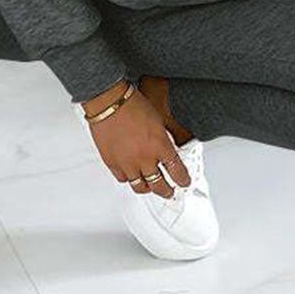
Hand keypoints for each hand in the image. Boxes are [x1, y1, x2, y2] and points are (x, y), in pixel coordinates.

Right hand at [81, 80, 190, 198]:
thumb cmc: (132, 104)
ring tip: (150, 187)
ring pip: (140, 187)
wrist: (109, 101)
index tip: (184, 182)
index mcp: (160, 146)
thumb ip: (163, 138)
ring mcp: (128, 163)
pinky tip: (131, 175)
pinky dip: (128, 179)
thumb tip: (167, 149)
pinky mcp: (112, 163)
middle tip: (170, 192)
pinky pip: (123, 179)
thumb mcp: (158, 119)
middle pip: (160, 186)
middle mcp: (145, 158)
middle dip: (167, 191)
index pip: (177, 171)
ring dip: (148, 188)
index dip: (183, 180)